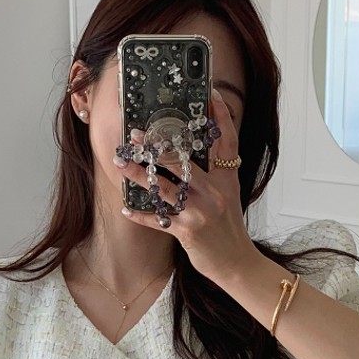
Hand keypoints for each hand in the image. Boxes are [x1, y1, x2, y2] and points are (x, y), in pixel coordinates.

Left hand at [116, 95, 256, 284]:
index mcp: (227, 179)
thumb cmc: (229, 230)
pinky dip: (140, 215)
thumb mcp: (228, 196)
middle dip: (156, 147)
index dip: (220, 117)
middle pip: (184, 161)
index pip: (226, 140)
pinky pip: (158, 220)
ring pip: (165, 187)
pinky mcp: (188, 232)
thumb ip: (215, 175)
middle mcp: (214, 192)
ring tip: (120, 163)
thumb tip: (191, 155)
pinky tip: (126, 208)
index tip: (211, 95)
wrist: (237, 263)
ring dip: (139, 175)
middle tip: (136, 134)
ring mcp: (200, 212)